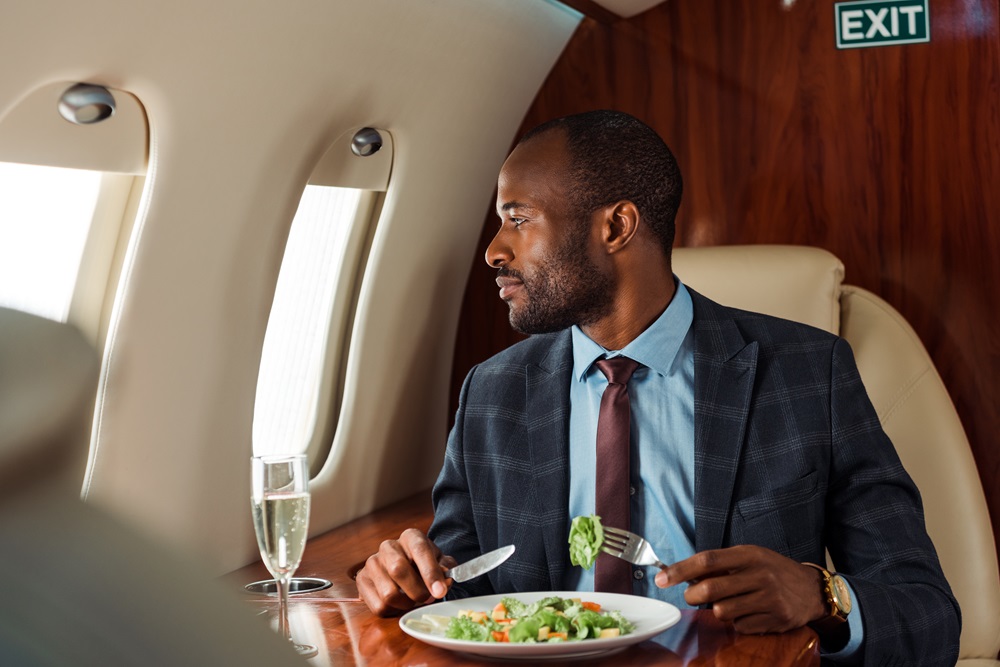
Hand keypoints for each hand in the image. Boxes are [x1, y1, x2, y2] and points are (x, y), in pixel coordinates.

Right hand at [355, 528, 457, 616]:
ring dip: (406, 603)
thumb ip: (446, 568)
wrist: (401, 565)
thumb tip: (446, 580)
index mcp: (410, 537)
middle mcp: (388, 546)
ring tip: (413, 599)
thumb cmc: (423, 563)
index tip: (440, 591)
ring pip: (388, 593)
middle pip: (398, 570)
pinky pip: (379, 606)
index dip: (430, 573)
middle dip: (417, 591)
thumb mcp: (439, 561)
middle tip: (429, 598)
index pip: (420, 551)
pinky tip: (399, 603)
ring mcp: (372, 563)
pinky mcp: (362, 581)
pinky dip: (393, 610)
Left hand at [654, 545, 825, 633]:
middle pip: (711, 589)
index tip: (660, 578)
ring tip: (729, 602)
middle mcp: (760, 575)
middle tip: (692, 595)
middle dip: (692, 595)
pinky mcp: (775, 620)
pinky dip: (738, 621)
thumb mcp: (749, 557)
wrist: (812, 590)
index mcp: (750, 555)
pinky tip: (749, 612)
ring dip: (717, 610)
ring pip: (722, 611)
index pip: (708, 560)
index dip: (680, 569)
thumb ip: (720, 564)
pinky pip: (740, 626)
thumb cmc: (773, 570)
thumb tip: (683, 574)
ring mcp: (769, 599)